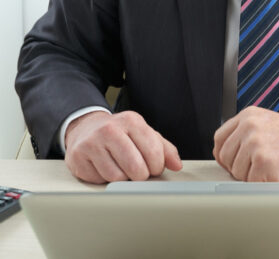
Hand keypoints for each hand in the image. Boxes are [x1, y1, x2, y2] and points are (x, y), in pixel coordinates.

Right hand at [64, 110, 181, 183]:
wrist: (85, 128)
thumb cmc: (120, 133)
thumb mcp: (143, 134)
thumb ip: (164, 148)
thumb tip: (177, 165)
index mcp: (131, 120)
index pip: (154, 153)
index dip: (157, 167)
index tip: (154, 167)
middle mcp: (110, 129)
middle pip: (136, 168)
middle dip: (141, 176)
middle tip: (138, 171)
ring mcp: (92, 143)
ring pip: (117, 178)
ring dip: (122, 179)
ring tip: (120, 168)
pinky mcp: (78, 158)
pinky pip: (99, 181)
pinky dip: (105, 180)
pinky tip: (104, 168)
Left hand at [213, 107, 278, 180]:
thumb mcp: (268, 124)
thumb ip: (246, 133)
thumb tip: (224, 154)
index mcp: (249, 115)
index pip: (219, 139)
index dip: (225, 155)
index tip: (233, 163)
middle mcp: (250, 126)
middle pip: (226, 158)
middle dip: (239, 168)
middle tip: (260, 168)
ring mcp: (256, 143)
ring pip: (237, 173)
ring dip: (252, 178)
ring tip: (273, 168)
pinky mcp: (264, 162)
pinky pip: (251, 184)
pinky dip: (263, 185)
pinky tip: (278, 175)